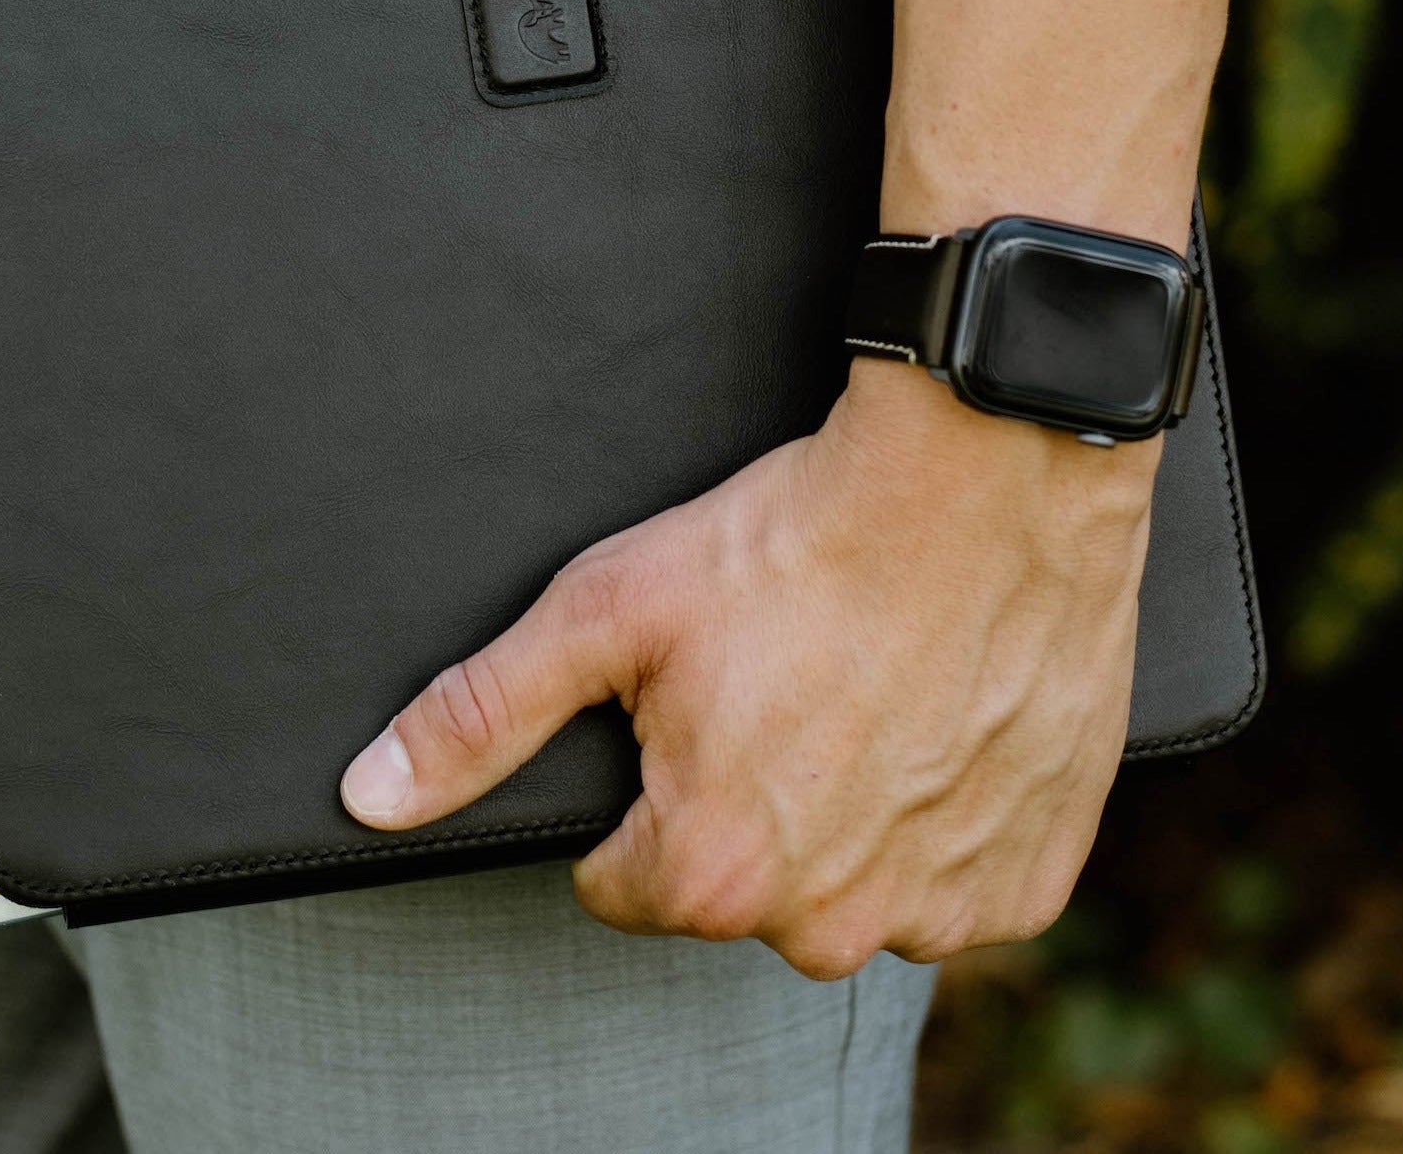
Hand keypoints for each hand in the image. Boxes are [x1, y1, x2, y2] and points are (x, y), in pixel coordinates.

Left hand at [340, 361, 1155, 973]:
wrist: (980, 478)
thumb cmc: (791, 537)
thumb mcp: (607, 608)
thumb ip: (482, 715)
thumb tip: (372, 795)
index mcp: (714, 874)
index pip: (620, 882)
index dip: (634, 786)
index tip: (681, 703)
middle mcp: (831, 923)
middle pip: (738, 889)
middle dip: (738, 802)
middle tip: (772, 679)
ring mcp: (944, 908)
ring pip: (849, 886)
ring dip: (844, 812)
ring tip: (854, 686)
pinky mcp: (1030, 876)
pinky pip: (954, 875)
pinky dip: (938, 811)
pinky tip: (929, 713)